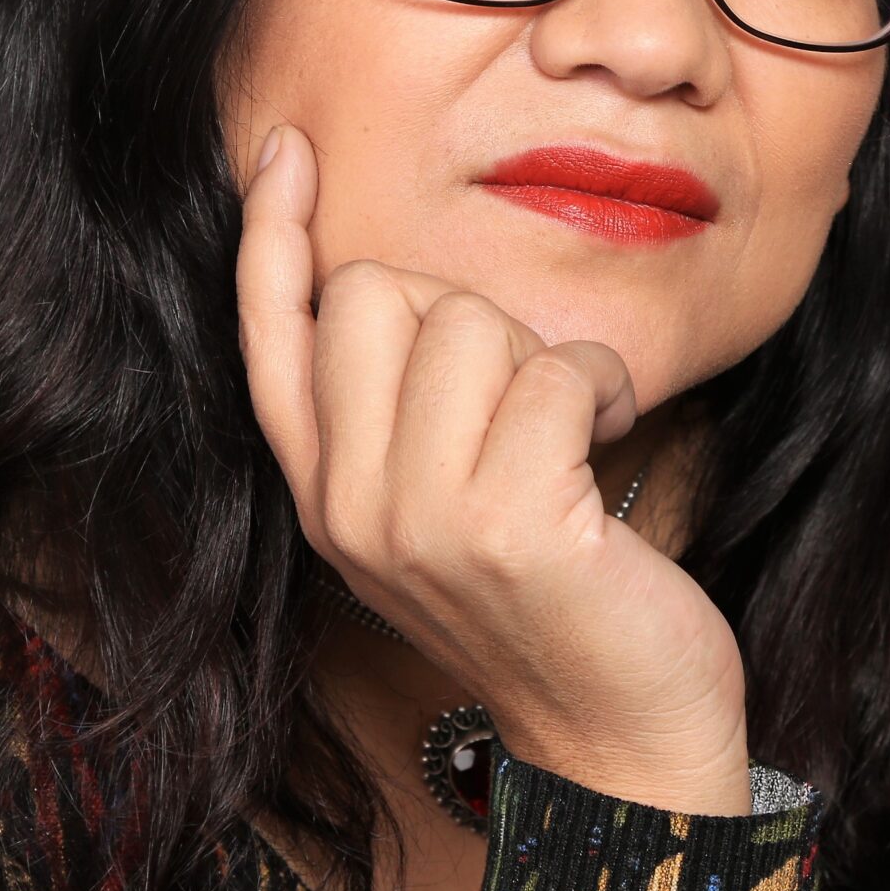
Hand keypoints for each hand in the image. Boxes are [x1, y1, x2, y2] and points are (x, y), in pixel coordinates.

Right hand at [236, 122, 750, 816]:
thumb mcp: (438, 511)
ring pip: (465, 320)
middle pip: (373, 292)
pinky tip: (605, 448)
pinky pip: (551, 372)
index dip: (272, 233)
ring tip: (566, 437)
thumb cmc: (552, 602)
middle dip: (464, 314)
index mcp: (320, 494)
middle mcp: (346, 506)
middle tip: (516, 403)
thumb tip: (386, 280)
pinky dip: (601, 389)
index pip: (269, 333)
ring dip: (544, 358)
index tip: (288, 151)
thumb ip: (393, 413)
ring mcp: (416, 519)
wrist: (620, 739)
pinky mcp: (505, 523)